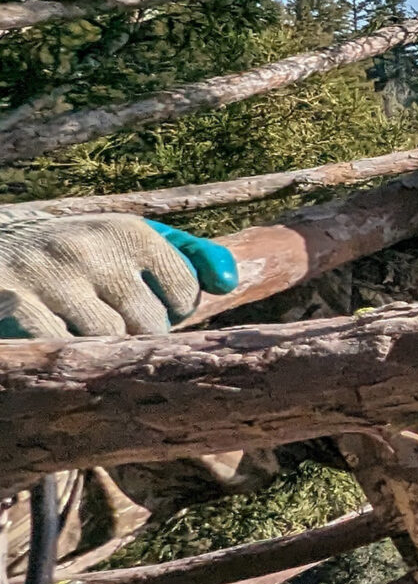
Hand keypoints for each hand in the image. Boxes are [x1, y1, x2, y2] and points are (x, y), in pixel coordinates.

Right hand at [0, 216, 239, 340]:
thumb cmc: (77, 258)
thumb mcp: (129, 243)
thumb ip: (188, 256)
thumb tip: (228, 283)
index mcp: (127, 231)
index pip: (185, 294)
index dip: (170, 310)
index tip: (141, 303)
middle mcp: (89, 247)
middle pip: (148, 324)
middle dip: (135, 332)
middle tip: (108, 321)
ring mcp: (47, 276)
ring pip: (106, 341)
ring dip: (100, 346)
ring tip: (82, 329)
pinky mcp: (11, 303)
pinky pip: (60, 349)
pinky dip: (63, 352)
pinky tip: (56, 340)